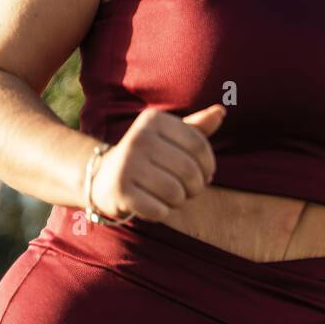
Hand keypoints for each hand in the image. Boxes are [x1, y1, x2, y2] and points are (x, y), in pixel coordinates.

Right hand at [88, 104, 225, 223]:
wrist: (104, 176)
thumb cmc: (148, 154)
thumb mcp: (169, 136)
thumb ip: (196, 127)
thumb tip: (220, 112)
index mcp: (154, 120)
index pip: (198, 144)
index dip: (209, 164)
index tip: (206, 173)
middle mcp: (138, 138)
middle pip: (189, 170)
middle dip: (196, 186)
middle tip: (191, 190)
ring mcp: (127, 164)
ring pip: (175, 192)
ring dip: (180, 200)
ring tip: (174, 197)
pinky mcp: (120, 191)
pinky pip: (159, 209)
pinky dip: (164, 212)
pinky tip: (156, 205)